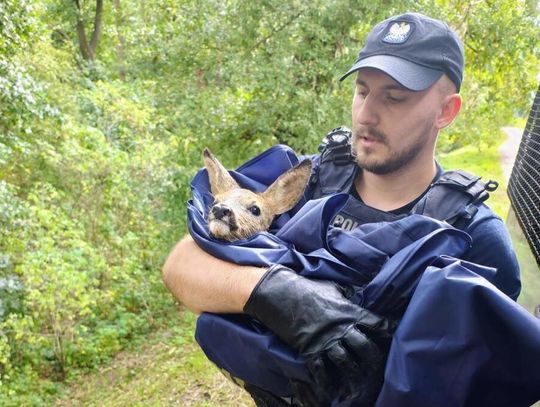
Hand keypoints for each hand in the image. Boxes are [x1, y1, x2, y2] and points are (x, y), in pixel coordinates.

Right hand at [243, 265, 395, 405]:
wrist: (281, 293)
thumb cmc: (308, 288)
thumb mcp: (333, 288)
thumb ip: (346, 297)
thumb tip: (355, 297)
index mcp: (350, 311)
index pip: (377, 324)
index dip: (390, 332)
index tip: (398, 338)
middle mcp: (342, 328)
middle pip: (366, 348)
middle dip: (375, 361)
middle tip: (379, 372)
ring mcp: (326, 340)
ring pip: (347, 363)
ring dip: (354, 378)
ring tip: (359, 391)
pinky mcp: (310, 349)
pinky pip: (322, 370)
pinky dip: (326, 383)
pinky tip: (331, 392)